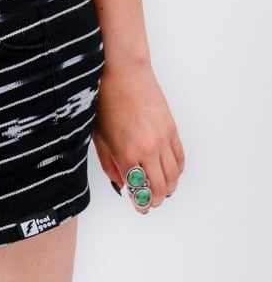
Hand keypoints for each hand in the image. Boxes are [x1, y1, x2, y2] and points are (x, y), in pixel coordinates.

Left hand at [92, 60, 184, 212]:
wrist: (122, 72)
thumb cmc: (105, 100)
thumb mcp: (100, 138)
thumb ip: (111, 165)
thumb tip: (121, 183)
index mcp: (127, 155)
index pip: (139, 191)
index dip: (140, 204)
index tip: (139, 208)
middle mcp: (148, 150)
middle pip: (161, 187)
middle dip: (155, 200)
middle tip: (149, 204)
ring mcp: (163, 139)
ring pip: (174, 175)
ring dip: (169, 187)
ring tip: (161, 192)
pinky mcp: (172, 128)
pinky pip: (180, 157)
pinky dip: (178, 170)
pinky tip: (171, 173)